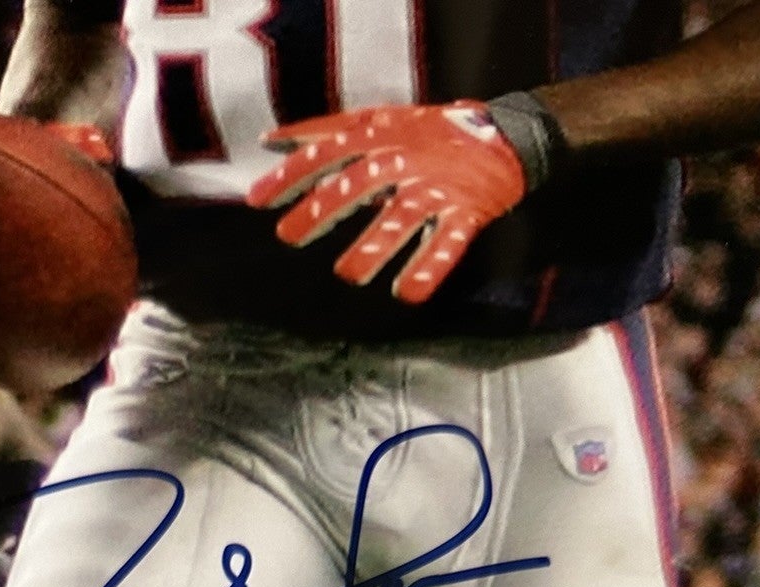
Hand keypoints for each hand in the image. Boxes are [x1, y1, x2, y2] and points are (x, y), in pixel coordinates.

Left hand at [246, 101, 529, 304]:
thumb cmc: (427, 133)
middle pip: (358, 183)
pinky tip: (406, 292)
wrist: (502, 136)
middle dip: (322, 209)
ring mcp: (435, 187)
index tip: (257, 200)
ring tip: (349, 274)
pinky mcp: (464, 212)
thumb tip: (271, 142)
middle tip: (290, 237)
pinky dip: (429, 267)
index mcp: (380, 137)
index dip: (291, 175)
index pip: (328, 151)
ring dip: (373, 247)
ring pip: (401, 217)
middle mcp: (404, 160)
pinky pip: (446, 241)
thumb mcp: (377, 120)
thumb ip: (325, 132)